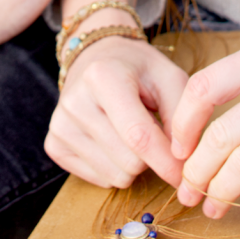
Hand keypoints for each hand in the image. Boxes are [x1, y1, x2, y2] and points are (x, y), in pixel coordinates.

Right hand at [45, 36, 187, 187]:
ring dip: (134, 165)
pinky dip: (115, 168)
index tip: (185, 175)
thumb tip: (180, 162)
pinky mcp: (54, 145)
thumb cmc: (139, 70)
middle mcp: (75, 101)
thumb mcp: (170, 79)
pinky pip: (99, 180)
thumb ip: (181, 117)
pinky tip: (114, 141)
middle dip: (152, 159)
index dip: (166, 161)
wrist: (97, 59)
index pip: (138, 135)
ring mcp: (60, 125)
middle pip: (128, 162)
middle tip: (155, 135)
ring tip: (132, 134)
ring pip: (115, 176)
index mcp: (103, 77)